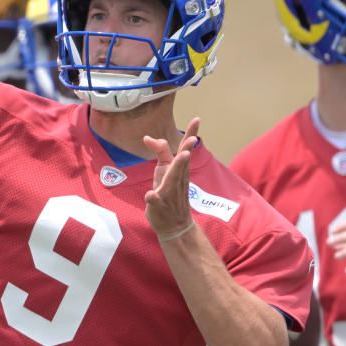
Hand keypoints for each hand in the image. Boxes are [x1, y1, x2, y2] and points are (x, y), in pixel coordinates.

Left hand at [143, 117, 201, 240]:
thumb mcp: (165, 171)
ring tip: (181, 157)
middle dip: (187, 150)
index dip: (191, 134)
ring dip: (176, 169)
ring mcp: (169, 193)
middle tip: (193, 139)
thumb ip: (160, 153)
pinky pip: (156, 202)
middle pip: (182, 162)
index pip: (185, 149)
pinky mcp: (159, 206)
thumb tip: (148, 137)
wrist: (175, 226)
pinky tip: (150, 195)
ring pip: (172, 180)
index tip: (197, 119)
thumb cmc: (170, 194)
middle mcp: (177, 179)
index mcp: (179, 170)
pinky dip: (153, 198)